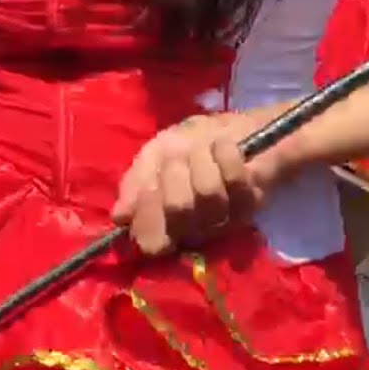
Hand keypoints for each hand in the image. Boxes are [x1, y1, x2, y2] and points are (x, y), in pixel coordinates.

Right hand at [112, 111, 277, 255]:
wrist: (243, 132)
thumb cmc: (194, 143)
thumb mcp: (157, 153)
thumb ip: (137, 182)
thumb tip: (119, 216)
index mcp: (164, 219)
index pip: (151, 237)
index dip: (148, 213)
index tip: (151, 179)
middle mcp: (193, 227)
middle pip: (177, 208)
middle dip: (176, 171)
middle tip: (181, 154)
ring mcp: (222, 219)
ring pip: (207, 194)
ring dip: (203, 161)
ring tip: (205, 146)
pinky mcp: (249, 206)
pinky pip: (236, 183)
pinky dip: (228, 157)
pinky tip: (225, 145)